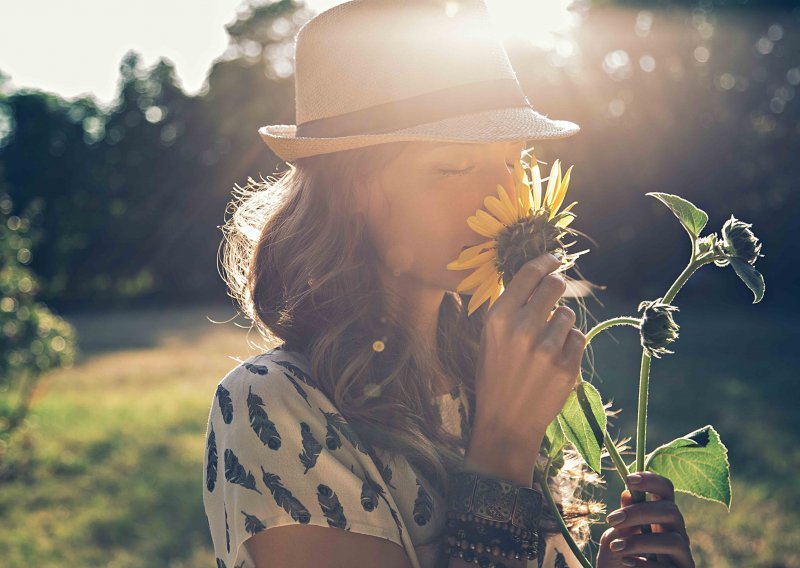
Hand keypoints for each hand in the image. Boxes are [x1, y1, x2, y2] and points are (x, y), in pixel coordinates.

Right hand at [471, 252, 587, 445]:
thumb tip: (535, 275)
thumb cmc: (495, 375)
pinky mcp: (567, 366)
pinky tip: (554, 360)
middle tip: (554, 295)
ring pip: (568, 314)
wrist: (506, 421)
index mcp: (498, 318)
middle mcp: (522, 329)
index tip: (554, 258)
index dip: (546, 260)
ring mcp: (547, 349)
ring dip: (561, 323)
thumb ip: (510, 307)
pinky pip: (578, 337)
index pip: (529, 274)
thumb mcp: (490, 337)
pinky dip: (569, 345)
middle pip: (555, 286)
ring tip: (545, 343)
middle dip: (557, 287)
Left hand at [596, 472, 694, 567]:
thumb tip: (627, 494)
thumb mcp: (614, 538)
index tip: (628, 478)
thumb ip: (622, 519)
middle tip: (612, 519)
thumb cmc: (618, 561)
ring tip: (615, 547)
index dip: (652, 480)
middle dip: (639, 512)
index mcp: (659, 517)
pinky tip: (626, 562)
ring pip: (674, 540)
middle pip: (671, 511)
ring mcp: (682, 555)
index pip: (666, 490)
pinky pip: (668, 567)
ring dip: (640, 541)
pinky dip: (645, 563)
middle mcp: (675, 533)